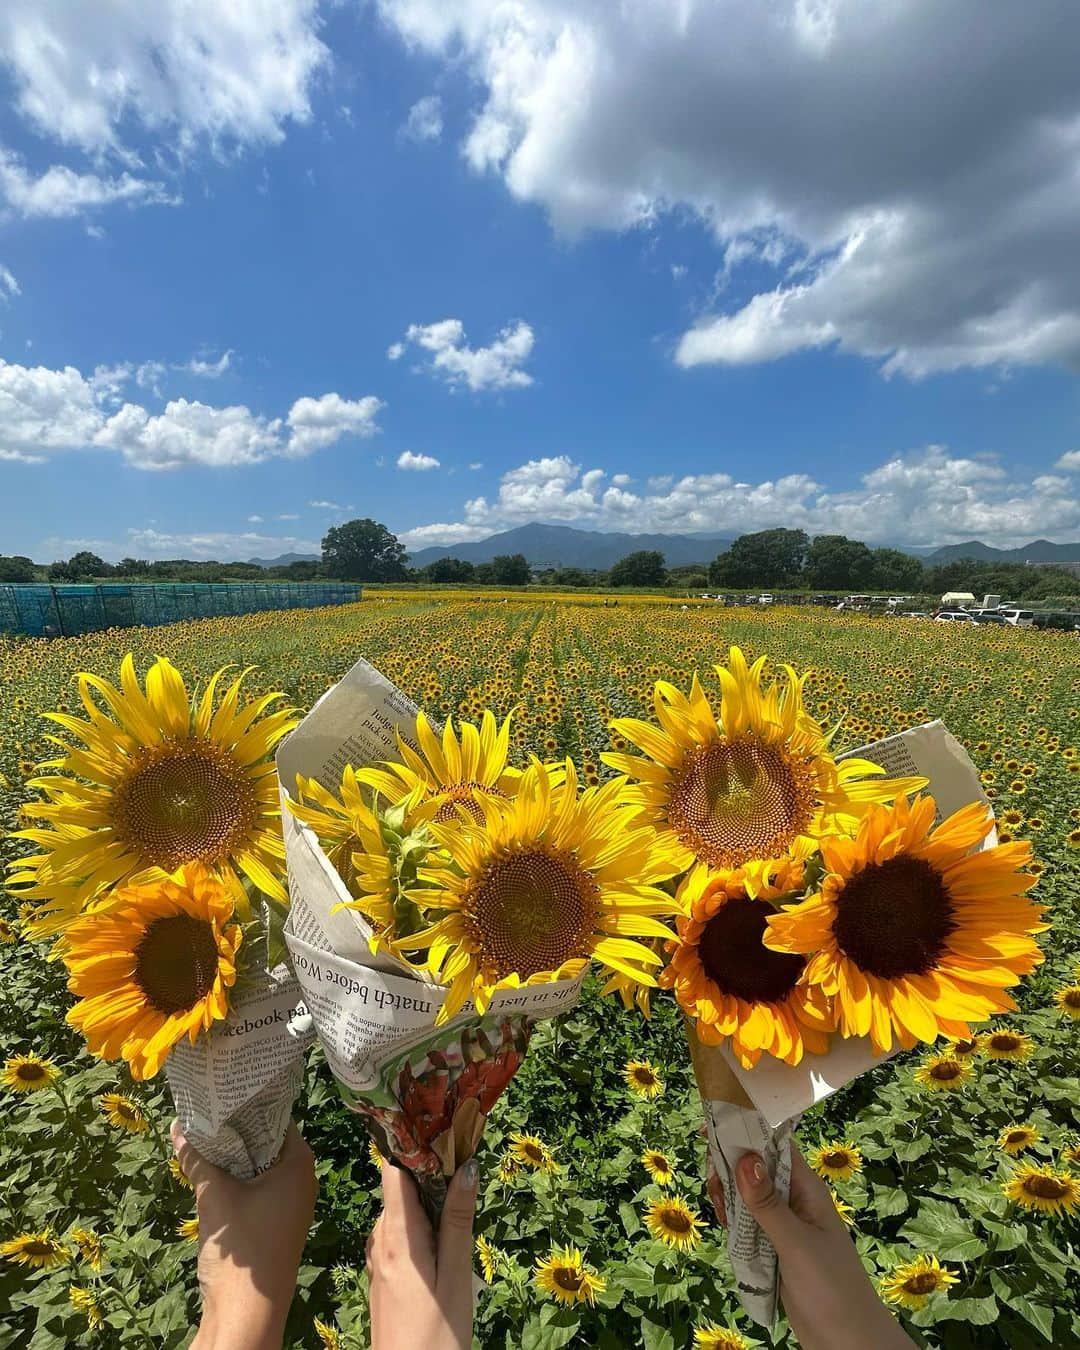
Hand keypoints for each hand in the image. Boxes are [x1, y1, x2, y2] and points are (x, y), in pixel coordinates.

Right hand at [173, 1121, 317, 1349]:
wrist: (247, 1315)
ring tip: (200, 1134)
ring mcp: (288, 1204)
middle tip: (205, 1109)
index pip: (276, 1118)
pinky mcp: (274, 1223)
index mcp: (299, 1163)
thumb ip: (197, 1159)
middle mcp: (300, 1179)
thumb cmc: (242, 1248)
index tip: (221, 1092)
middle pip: (266, 1142)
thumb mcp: (215, 1197)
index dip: (248, 1105)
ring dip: (231, 1157)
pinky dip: (234, 1180)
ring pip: (257, 1167)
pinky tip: (207, 1171)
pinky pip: (254, 1189)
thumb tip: (178, 1127)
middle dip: (235, 1131)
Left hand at [366, 1160, 477, 1349]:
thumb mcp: (455, 1278)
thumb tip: (466, 1166)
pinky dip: (419, 1223)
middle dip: (428, 1171)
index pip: (394, 1172)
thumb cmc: (436, 1336)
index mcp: (397, 1237)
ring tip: (458, 1189)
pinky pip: (398, 1235)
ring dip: (426, 1199)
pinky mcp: (383, 1277)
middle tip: (462, 1156)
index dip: (414, 1146)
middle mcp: (380, 1241)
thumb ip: (459, 1222)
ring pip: (400, 1212)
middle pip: (398, 1189)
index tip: (441, 1128)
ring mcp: (379, 1260)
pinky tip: (443, 1230)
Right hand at [708, 1147, 915, 1349]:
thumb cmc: (831, 1288)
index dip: (745, 1132)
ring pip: (748, 1197)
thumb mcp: (796, 1244)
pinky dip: (734, 1223)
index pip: (774, 1145)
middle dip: (730, 1169)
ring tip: (721, 1214)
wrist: (848, 1344)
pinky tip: (726, 1230)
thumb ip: (768, 1205)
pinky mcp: (775, 1250)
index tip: (711, 1129)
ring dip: (730, 1197)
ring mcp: (784, 1226)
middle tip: (715, 1190)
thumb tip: (744, 1158)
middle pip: (755, 1168)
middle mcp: (794, 1201)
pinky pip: (748, 1224)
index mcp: (806, 1190)